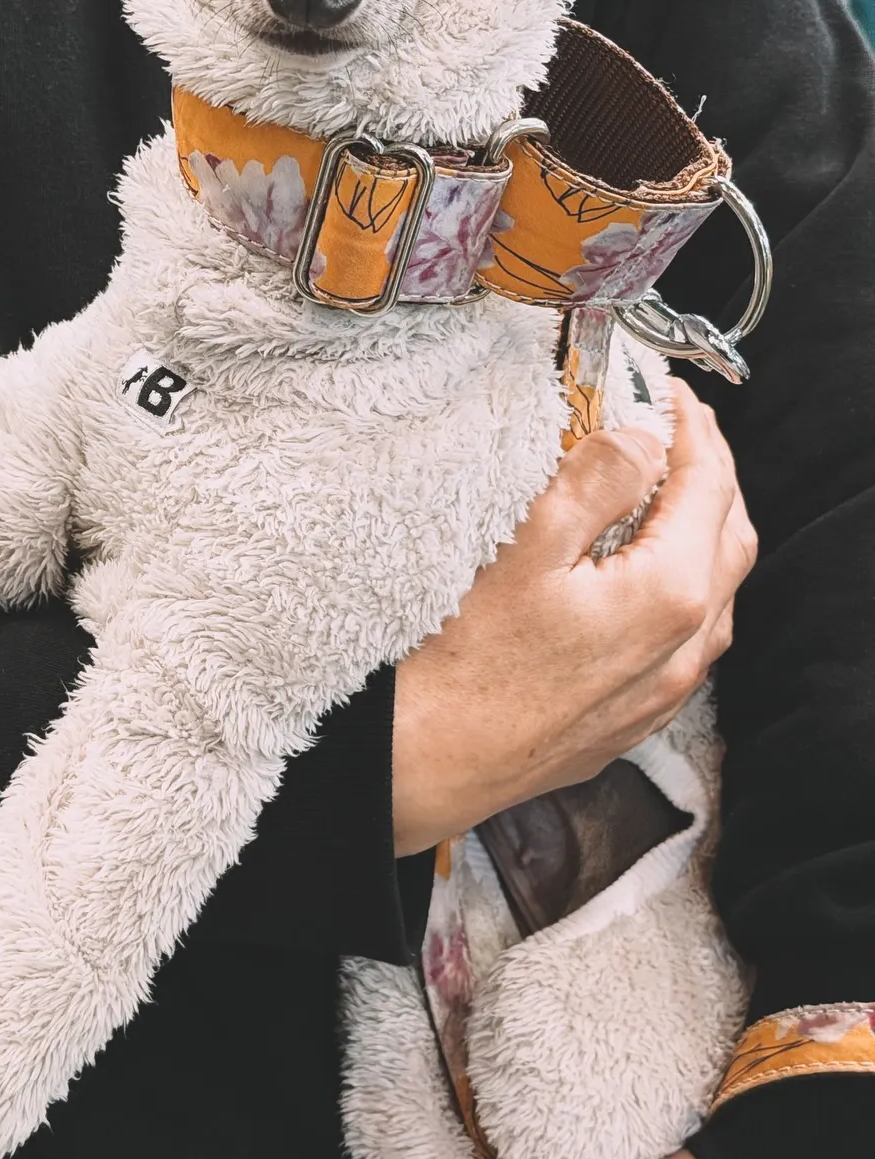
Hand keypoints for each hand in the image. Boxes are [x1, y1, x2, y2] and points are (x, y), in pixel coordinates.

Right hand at [390, 378, 755, 853]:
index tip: (669, 393)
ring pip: (717, 593)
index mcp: (668, 594)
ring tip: (667, 491)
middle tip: (676, 429)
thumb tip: (642, 440)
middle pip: (730, 536)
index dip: (694, 427)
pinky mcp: (633, 718)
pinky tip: (646, 578)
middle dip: (711, 472)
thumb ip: (596, 481)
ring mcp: (662, 691)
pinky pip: (689, 639)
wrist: (428, 766)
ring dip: (704, 530)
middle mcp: (683, 648)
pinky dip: (685, 586)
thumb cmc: (461, 665)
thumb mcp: (523, 547)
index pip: (708, 485)